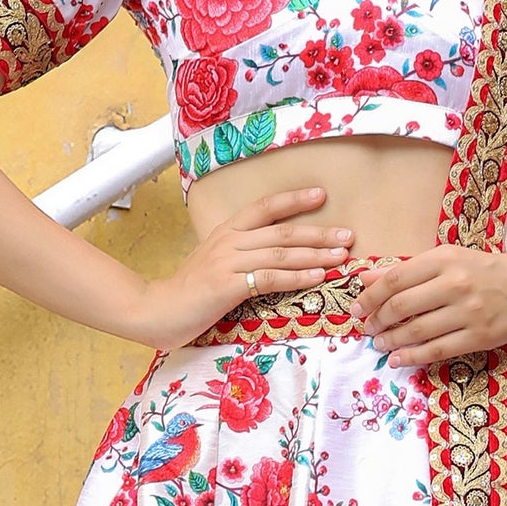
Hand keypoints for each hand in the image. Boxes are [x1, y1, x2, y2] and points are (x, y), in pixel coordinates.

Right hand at [128, 187, 350, 349]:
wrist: (158, 310)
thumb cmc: (189, 291)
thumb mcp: (215, 263)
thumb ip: (241, 253)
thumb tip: (273, 253)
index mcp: (226, 231)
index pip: (264, 207)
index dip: (293, 199)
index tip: (321, 195)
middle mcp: (229, 241)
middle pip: (281, 231)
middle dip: (318, 232)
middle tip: (348, 234)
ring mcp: (227, 262)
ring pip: (280, 253)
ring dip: (315, 254)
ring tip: (341, 255)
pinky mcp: (227, 286)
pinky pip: (270, 278)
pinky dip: (297, 278)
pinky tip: (318, 277)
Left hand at [356, 244, 506, 366]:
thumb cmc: (484, 271)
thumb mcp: (446, 260)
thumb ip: (406, 270)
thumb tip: (365, 279)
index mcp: (445, 259)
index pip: (395, 279)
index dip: (370, 297)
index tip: (356, 308)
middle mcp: (455, 284)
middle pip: (402, 306)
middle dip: (377, 320)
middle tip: (367, 329)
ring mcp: (468, 312)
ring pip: (417, 331)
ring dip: (391, 340)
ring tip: (379, 344)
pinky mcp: (479, 337)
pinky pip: (438, 350)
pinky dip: (412, 356)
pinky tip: (397, 359)